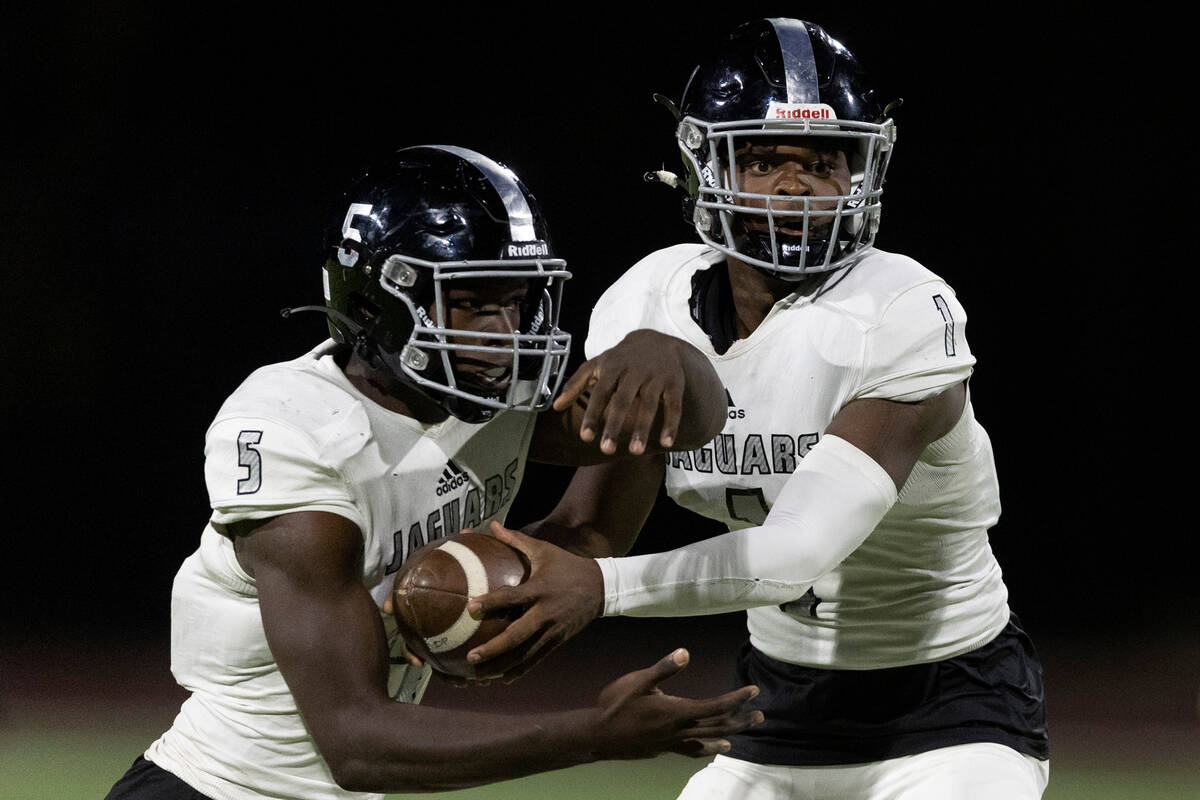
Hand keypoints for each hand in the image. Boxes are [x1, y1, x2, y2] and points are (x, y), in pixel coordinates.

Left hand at [465, 521, 603, 679]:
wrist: (602, 588)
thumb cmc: (567, 566)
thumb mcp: (543, 550)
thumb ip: (516, 540)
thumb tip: (493, 525)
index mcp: (540, 589)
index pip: (512, 597)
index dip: (491, 602)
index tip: (470, 608)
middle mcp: (545, 613)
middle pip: (517, 635)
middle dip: (494, 648)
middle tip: (471, 657)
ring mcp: (552, 631)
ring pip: (525, 654)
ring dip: (502, 666)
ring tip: (480, 676)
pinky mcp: (557, 641)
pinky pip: (536, 659)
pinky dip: (519, 671)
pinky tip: (502, 679)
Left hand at [553, 329, 694, 455]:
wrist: (656, 340)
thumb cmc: (620, 359)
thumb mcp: (597, 365)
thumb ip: (575, 384)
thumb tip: (555, 406)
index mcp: (612, 367)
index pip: (600, 393)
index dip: (592, 415)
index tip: (585, 437)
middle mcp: (634, 371)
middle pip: (623, 401)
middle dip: (614, 425)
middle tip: (606, 450)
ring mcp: (656, 377)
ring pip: (649, 405)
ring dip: (642, 428)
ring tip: (635, 452)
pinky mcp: (674, 383)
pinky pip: (673, 406)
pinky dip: (671, 424)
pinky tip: (666, 444)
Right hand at [588, 648, 761, 758]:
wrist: (597, 736)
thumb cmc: (615, 705)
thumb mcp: (638, 681)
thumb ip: (663, 668)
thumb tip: (686, 653)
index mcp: (677, 712)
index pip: (716, 706)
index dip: (737, 699)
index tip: (753, 691)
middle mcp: (679, 730)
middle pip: (718, 726)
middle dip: (740, 719)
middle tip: (761, 715)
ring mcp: (672, 742)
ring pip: (708, 739)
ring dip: (729, 733)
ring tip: (744, 730)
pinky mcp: (664, 748)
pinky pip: (693, 749)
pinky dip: (708, 747)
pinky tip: (715, 748)